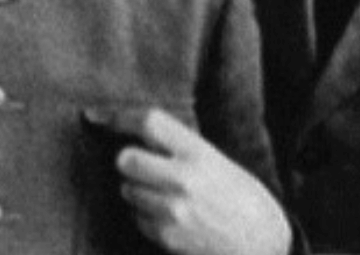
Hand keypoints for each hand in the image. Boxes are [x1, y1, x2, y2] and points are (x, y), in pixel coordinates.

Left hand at [89, 107, 291, 254]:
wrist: (264, 242)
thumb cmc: (241, 197)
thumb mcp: (216, 161)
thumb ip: (180, 148)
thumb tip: (136, 134)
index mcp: (198, 152)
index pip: (148, 122)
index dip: (116, 117)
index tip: (96, 117)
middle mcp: (183, 179)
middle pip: (125, 160)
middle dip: (127, 163)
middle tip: (143, 167)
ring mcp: (173, 211)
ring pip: (127, 191)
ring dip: (138, 191)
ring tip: (167, 196)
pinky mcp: (167, 237)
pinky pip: (137, 219)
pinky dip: (146, 217)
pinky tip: (171, 217)